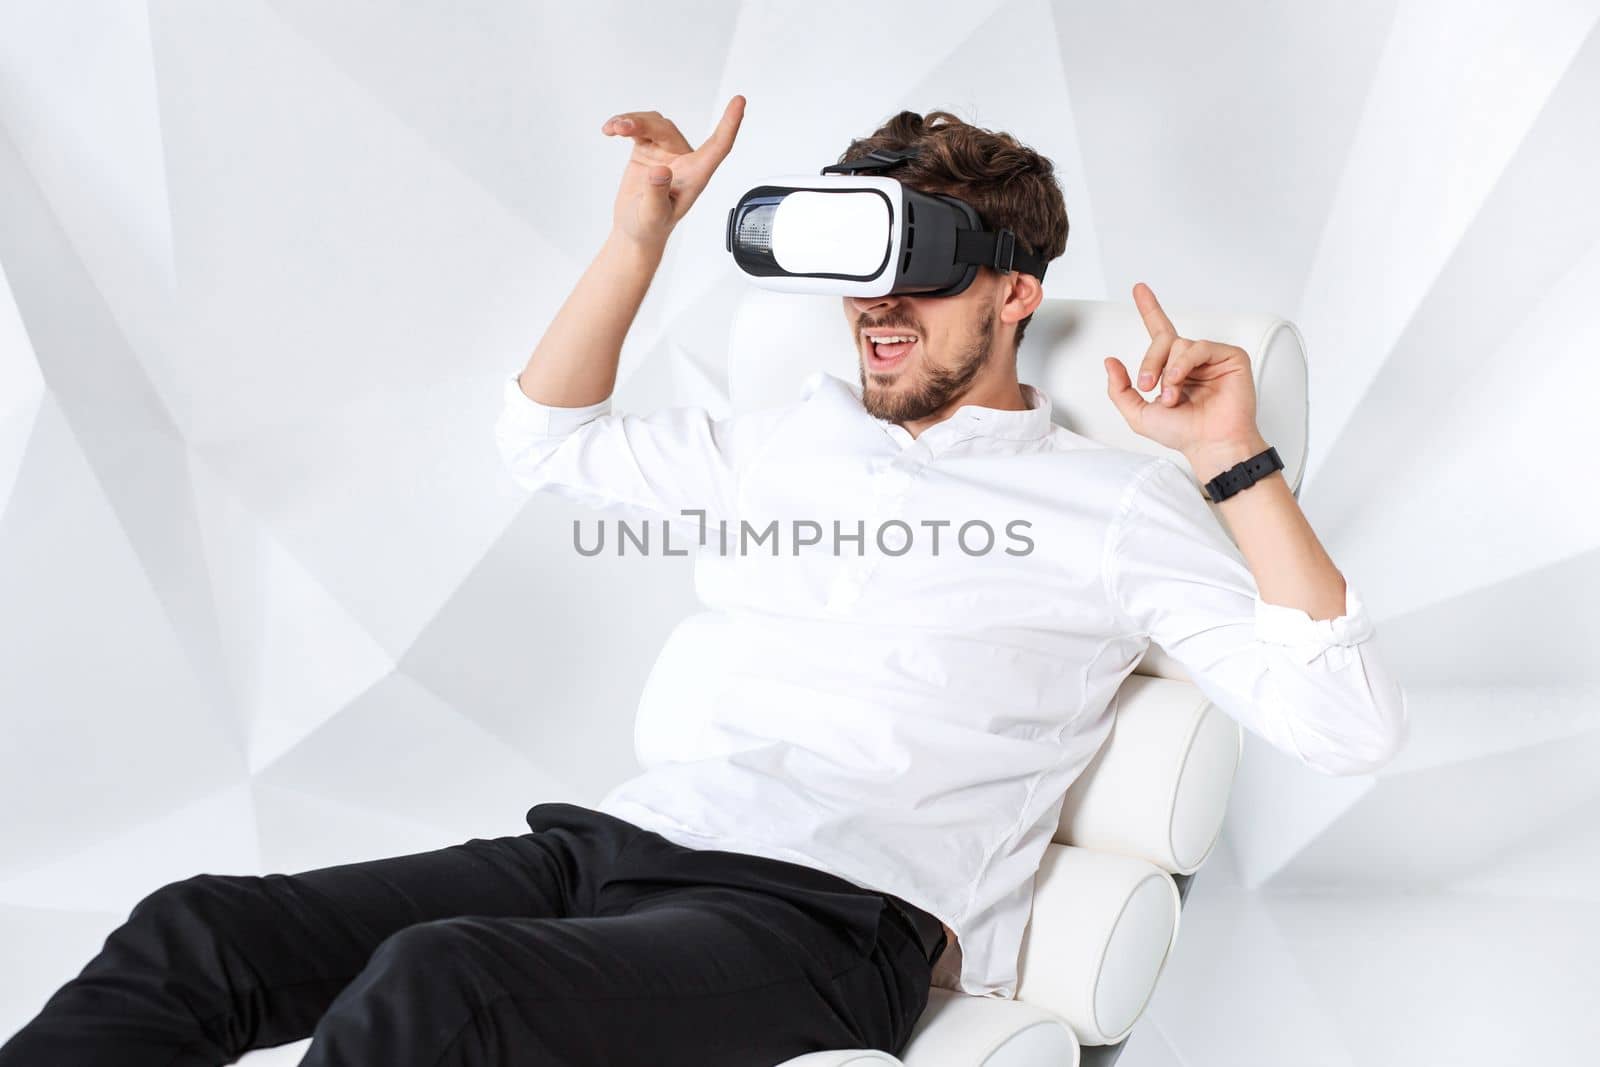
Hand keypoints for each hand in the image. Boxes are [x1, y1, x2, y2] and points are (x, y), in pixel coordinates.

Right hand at [602, 95, 745, 249]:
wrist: (635, 230)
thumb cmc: (650, 227)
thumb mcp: (653, 215)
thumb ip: (658, 194)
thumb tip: (661, 171)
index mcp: (695, 176)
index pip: (718, 146)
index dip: (729, 123)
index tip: (740, 101)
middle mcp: (683, 161)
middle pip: (668, 130)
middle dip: (644, 124)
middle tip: (622, 128)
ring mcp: (666, 153)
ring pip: (654, 124)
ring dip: (633, 122)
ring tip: (613, 129)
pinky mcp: (649, 150)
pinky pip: (640, 128)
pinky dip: (624, 125)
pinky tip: (611, 129)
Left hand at [1103, 282, 1262, 457]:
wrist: (1209, 445)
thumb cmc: (1181, 433)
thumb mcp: (1137, 414)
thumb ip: (1119, 389)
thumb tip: (1110, 361)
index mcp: (1172, 368)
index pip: (1159, 332)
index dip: (1150, 308)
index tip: (1139, 289)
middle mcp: (1191, 360)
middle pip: (1163, 339)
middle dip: (1149, 362)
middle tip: (1147, 386)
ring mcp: (1211, 357)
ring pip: (1179, 344)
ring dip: (1168, 371)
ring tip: (1170, 395)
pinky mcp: (1230, 357)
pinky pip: (1199, 347)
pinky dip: (1184, 364)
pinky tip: (1180, 382)